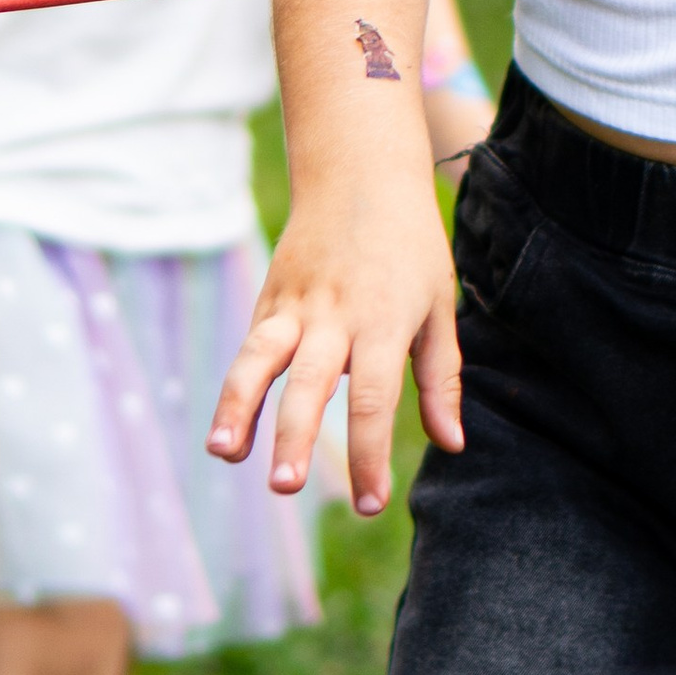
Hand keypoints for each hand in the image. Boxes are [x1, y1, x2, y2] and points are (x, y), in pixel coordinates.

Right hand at [208, 176, 462, 516]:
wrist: (360, 172)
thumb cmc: (411, 246)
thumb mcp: (440, 305)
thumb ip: (441, 377)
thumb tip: (452, 444)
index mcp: (383, 320)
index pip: (373, 397)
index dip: (369, 453)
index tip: (370, 502)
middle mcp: (334, 315)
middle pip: (308, 382)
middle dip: (293, 436)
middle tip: (286, 487)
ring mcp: (294, 304)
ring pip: (259, 359)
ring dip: (239, 407)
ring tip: (223, 453)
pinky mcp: (269, 299)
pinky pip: (249, 348)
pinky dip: (236, 391)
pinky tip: (226, 434)